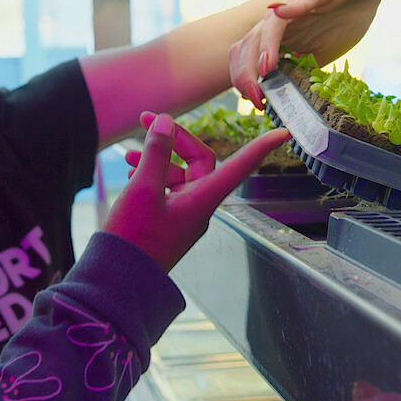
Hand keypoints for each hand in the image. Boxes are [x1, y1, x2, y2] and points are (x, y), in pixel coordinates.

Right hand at [105, 111, 289, 270]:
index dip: (261, 147)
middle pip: (199, 160)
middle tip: (145, 121)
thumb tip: (167, 123)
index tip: (283, 132)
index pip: (240, 165)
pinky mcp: (169, 219)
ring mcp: (184, 213)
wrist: (118, 279)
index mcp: (203, 199)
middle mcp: (199, 205)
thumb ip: (157, 153)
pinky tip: (132, 171)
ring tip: (129, 156)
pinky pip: (168, 188)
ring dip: (157, 157)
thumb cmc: (133, 239)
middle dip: (173, 139)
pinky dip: (152, 174)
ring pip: (180, 173)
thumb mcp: (142, 189)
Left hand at [231, 0, 388, 109]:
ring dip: (264, 46)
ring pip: (270, 23)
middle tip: (257, 98)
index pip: (247, 56)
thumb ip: (301, 70)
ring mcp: (298, 3)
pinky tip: (283, 12)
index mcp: (277, 37)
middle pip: (250, 42)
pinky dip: (293, 6)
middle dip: (246, 72)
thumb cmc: (341, 21)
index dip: (244, 79)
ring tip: (265, 69)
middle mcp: (280, 19)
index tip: (256, 102)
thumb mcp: (320, 55)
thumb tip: (287, 96)